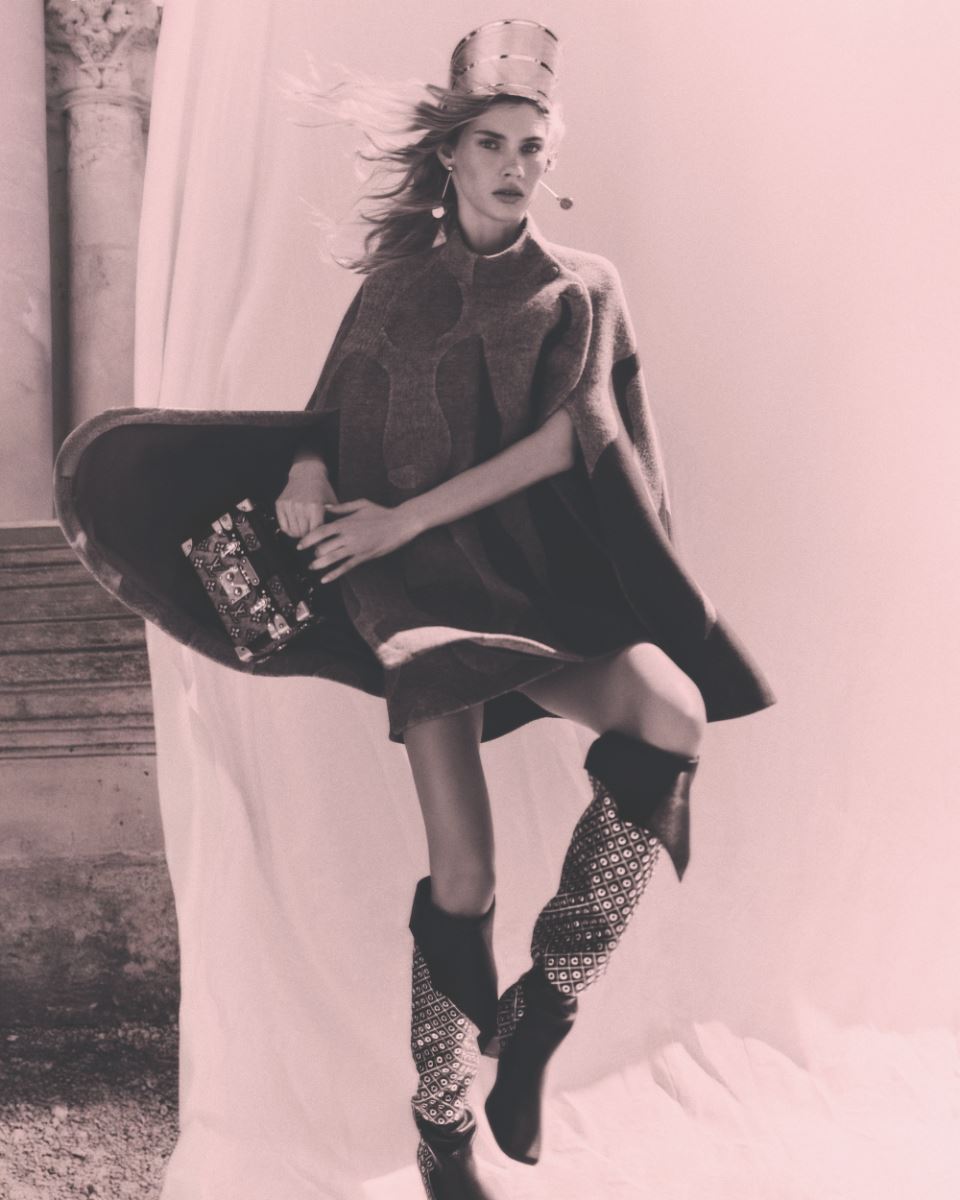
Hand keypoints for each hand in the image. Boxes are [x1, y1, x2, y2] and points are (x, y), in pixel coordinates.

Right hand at [275, 458, 337, 537]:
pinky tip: (296, 527)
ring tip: (305, 531)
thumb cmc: (322, 489)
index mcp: (316, 507)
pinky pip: (283, 526)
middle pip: (304, 534)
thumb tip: (334, 539)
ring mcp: (289, 505)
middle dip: (309, 537)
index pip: (316, 532)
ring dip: (299, 534)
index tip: (321, 543)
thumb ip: (334, 520)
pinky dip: (289, 530)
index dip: (319, 539)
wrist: (307, 472)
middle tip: (313, 536)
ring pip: (293, 532)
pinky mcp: (280, 504)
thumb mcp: (333, 503)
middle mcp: (301, 506)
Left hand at [297, 498, 421, 582]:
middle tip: (309, 555)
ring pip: (332, 558)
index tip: (300, 544)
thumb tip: (325, 507)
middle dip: (315, 552)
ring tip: (312, 567)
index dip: (308, 538)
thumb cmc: (381, 512)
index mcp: (346, 523)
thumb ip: (341, 508)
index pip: (321, 531)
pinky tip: (325, 579)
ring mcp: (356, 548)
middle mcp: (348, 536)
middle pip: (324, 546)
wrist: (400, 523)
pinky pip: (346, 567)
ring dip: (319, 564)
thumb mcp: (360, 504)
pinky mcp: (363, 557)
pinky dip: (334, 574)